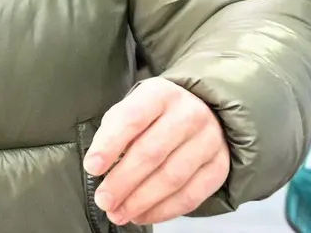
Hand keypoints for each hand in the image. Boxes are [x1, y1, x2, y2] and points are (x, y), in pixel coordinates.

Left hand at [84, 78, 230, 225]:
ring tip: (118, 212)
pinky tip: (142, 215)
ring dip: (140, 201)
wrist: (205, 111)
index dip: (110, 144)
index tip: (92, 167)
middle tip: (103, 200)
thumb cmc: (158, 114)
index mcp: (161, 94)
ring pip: (172, 177)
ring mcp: (208, 141)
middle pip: (152, 152)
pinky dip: (163, 210)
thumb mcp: (135, 108)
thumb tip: (99, 167)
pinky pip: (190, 196)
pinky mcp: (218, 167)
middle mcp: (189, 114)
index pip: (133, 118)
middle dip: (123, 181)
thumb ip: (116, 131)